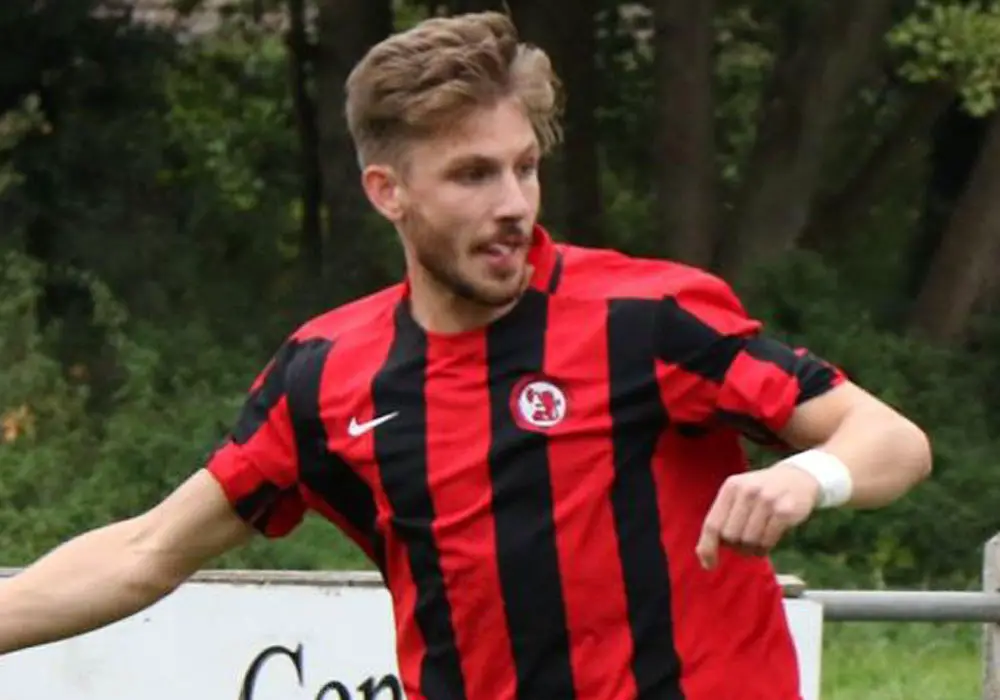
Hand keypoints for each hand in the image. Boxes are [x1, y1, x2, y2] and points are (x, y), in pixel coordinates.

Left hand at [695, 463, 821, 569]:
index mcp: (731, 487)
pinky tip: (766, 544)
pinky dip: (764, 549)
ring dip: (751, 549)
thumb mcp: (738, 495)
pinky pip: (766, 542)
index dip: (708, 547)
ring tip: (757, 542)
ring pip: (748, 541)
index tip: (709, 565)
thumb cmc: (761, 492)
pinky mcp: (784, 511)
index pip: (712, 524)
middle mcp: (747, 491)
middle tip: (744, 543)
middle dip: (735, 546)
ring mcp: (767, 500)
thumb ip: (721, 518)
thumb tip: (703, 554)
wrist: (798, 478)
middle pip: (730, 536)